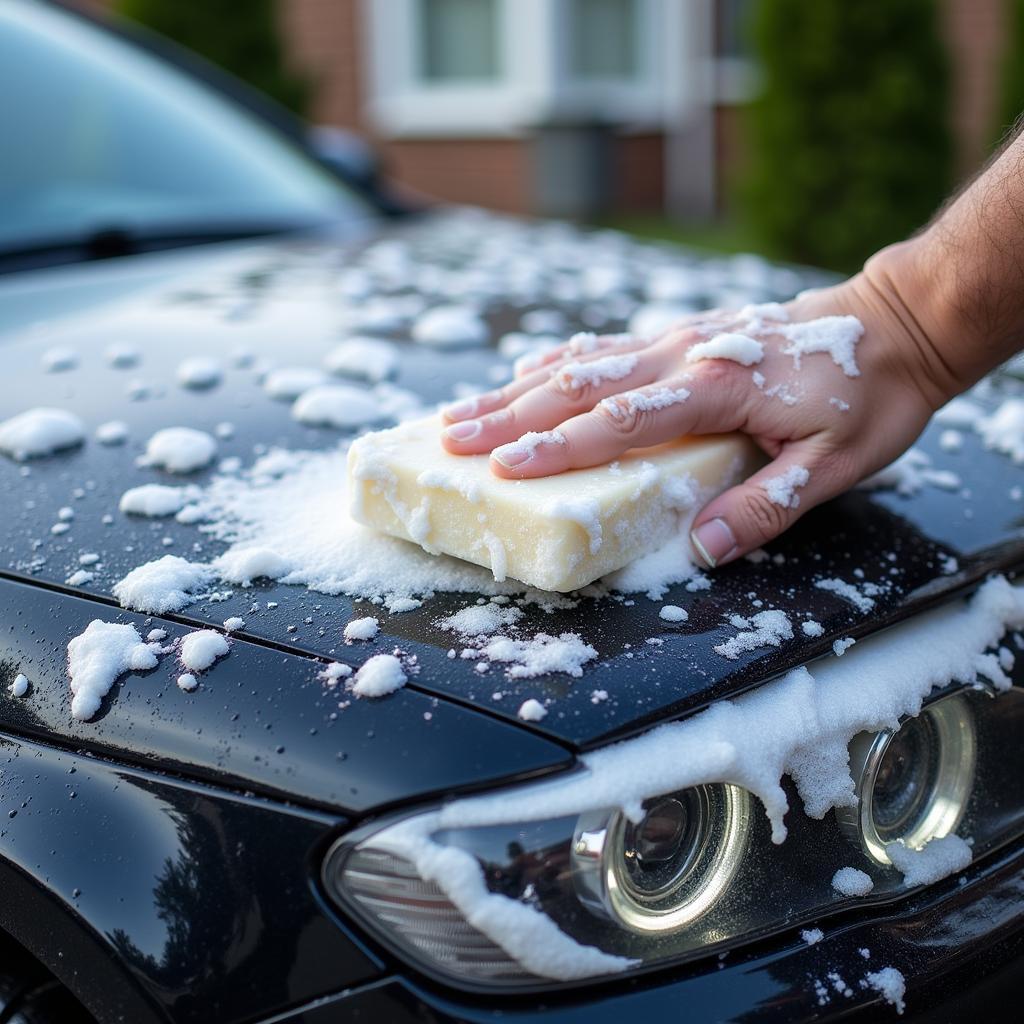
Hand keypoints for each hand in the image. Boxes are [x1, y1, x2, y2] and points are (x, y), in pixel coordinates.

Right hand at [440, 254, 947, 567]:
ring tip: (463, 412)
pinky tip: (525, 375)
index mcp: (715, 390)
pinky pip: (606, 348)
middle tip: (450, 440)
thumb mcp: (834, 465)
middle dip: (508, 417)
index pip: (619, 422)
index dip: (557, 447)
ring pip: (581, 364)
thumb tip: (701, 548)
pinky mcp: (681, 336)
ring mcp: (678, 340)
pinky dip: (558, 363)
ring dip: (516, 390)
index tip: (505, 468)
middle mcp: (683, 356)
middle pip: (579, 387)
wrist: (893, 324)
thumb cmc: (866, 395)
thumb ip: (765, 507)